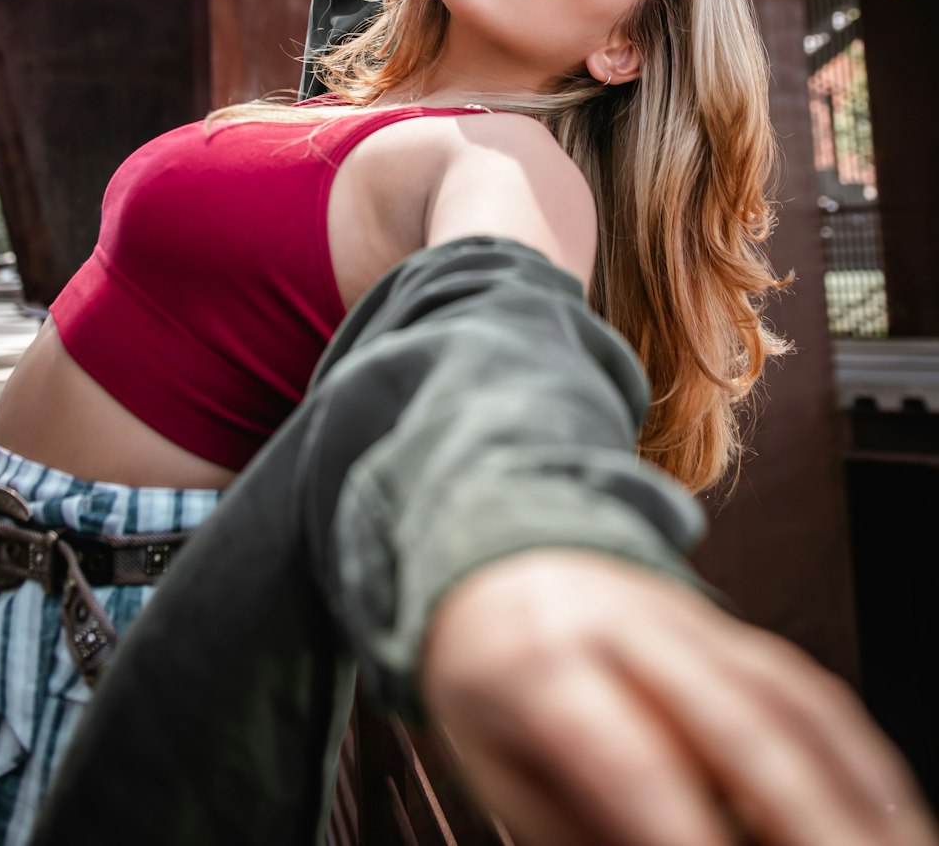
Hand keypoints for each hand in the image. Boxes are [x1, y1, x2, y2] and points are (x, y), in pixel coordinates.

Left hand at [422, 551, 937, 845]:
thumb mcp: (488, 760)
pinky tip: (884, 807)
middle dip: (806, 815)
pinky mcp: (726, 626)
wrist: (498, 551)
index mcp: (537, 660)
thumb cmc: (484, 679)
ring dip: (855, 788)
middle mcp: (623, 622)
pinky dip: (853, 753)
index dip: (682, 832)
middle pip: (735, 716)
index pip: (627, 756)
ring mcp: (684, 616)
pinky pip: (803, 686)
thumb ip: (572, 823)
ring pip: (788, 696)